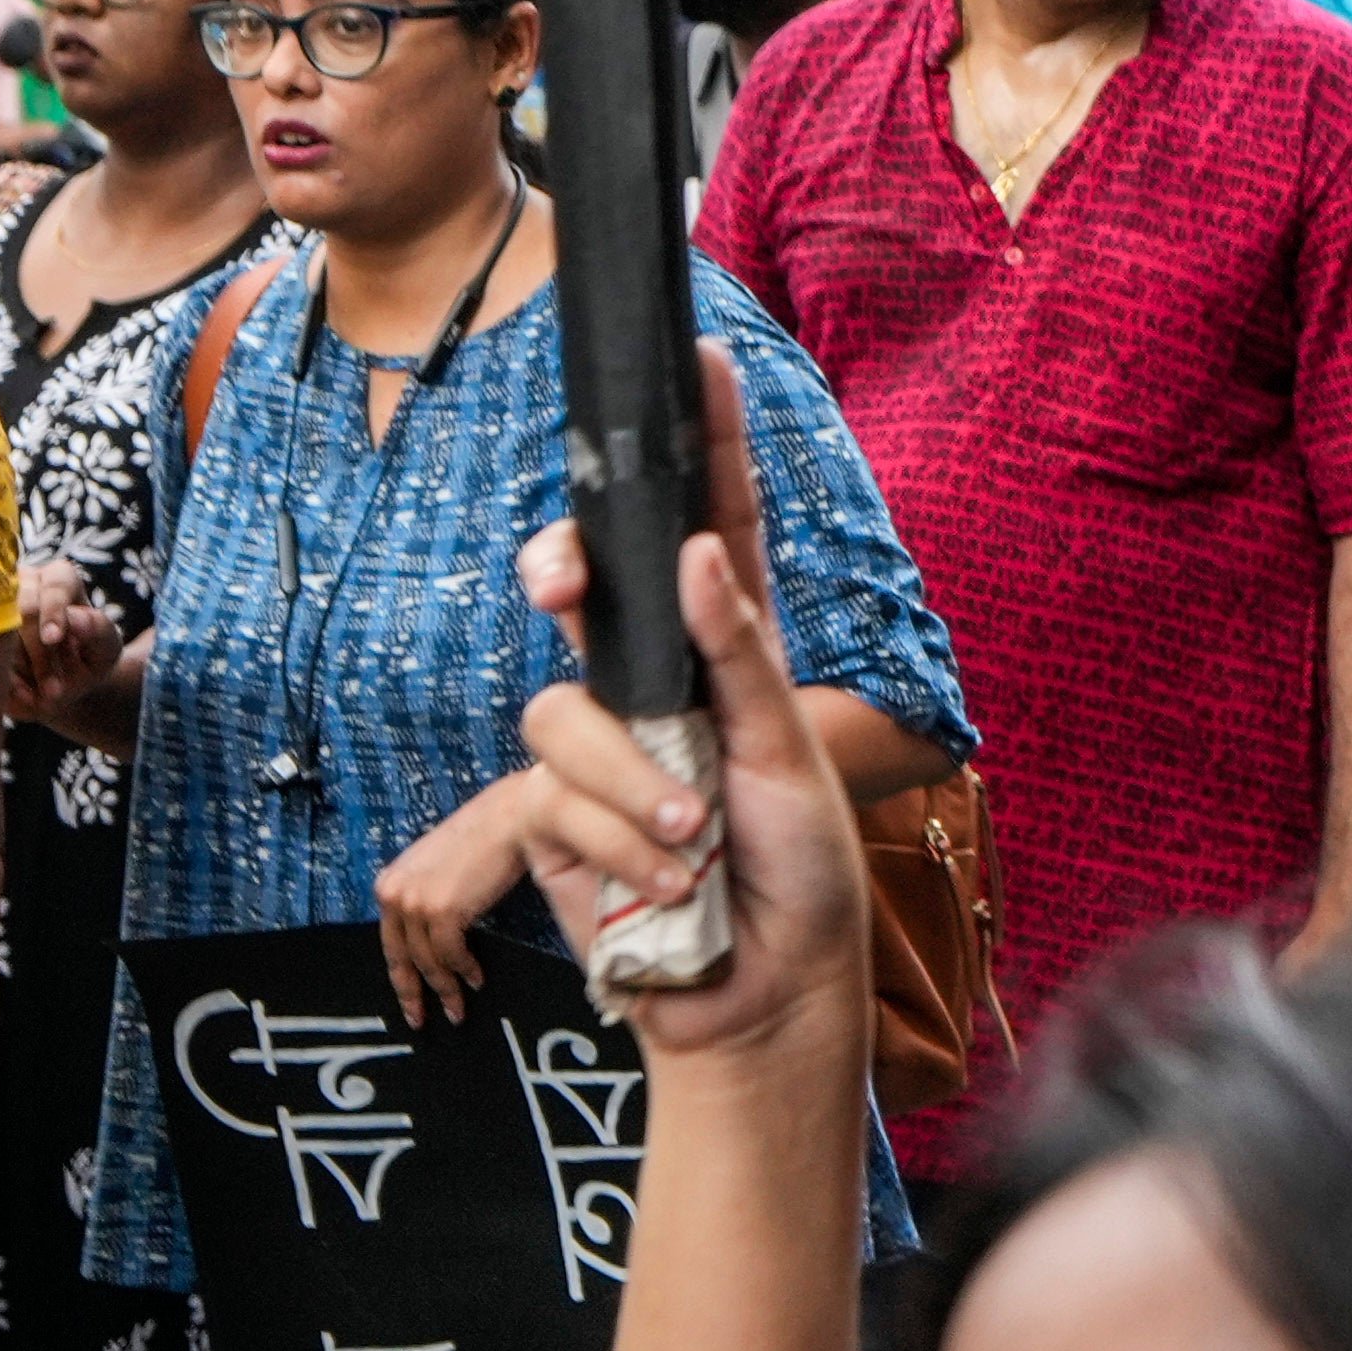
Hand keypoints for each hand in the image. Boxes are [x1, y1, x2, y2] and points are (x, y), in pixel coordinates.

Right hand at [12, 560, 143, 747]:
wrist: (57, 689)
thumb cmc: (85, 661)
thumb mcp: (104, 650)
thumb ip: (99, 631)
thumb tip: (75, 617)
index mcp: (59, 580)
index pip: (55, 585)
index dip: (53, 611)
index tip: (53, 638)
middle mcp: (19, 584)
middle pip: (23, 609)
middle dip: (40, 653)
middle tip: (55, 690)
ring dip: (21, 670)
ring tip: (46, 698)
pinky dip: (5, 681)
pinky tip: (24, 698)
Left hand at [373, 780, 536, 1024]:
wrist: (515, 816)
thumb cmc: (490, 837)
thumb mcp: (444, 869)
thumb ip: (431, 897)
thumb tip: (440, 937)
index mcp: (391, 882)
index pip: (391, 941)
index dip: (402, 975)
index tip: (411, 1000)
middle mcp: (394, 892)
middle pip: (401, 957)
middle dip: (413, 993)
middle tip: (422, 1019)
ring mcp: (415, 901)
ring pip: (427, 961)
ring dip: (446, 988)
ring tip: (460, 1006)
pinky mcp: (441, 909)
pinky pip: (450, 955)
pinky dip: (463, 971)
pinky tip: (476, 979)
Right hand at [491, 397, 874, 1147]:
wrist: (762, 989)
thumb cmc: (802, 868)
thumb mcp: (788, 754)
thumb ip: (738, 656)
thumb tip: (701, 553)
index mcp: (735, 647)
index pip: (715, 527)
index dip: (704, 446)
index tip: (699, 361)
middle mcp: (660, 680)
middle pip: (589, 587)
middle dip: (563, 576)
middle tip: (563, 589)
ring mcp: (602, 745)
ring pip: (559, 709)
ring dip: (628, 782)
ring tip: (693, 838)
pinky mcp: (556, 817)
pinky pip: (549, 793)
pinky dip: (610, 838)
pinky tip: (664, 881)